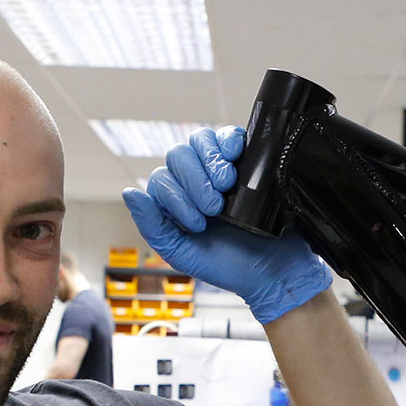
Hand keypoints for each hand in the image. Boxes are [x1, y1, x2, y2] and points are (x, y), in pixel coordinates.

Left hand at [121, 127, 333, 324]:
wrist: (275, 269)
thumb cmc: (228, 266)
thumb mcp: (182, 254)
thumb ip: (152, 226)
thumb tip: (131, 193)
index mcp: (175, 202)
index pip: (160, 178)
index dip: (176, 197)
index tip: (200, 223)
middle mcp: (194, 181)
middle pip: (178, 155)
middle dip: (194, 181)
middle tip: (215, 207)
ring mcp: (220, 169)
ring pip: (199, 140)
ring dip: (210, 161)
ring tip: (228, 185)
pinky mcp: (246, 160)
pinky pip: (229, 135)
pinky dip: (229, 140)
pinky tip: (236, 156)